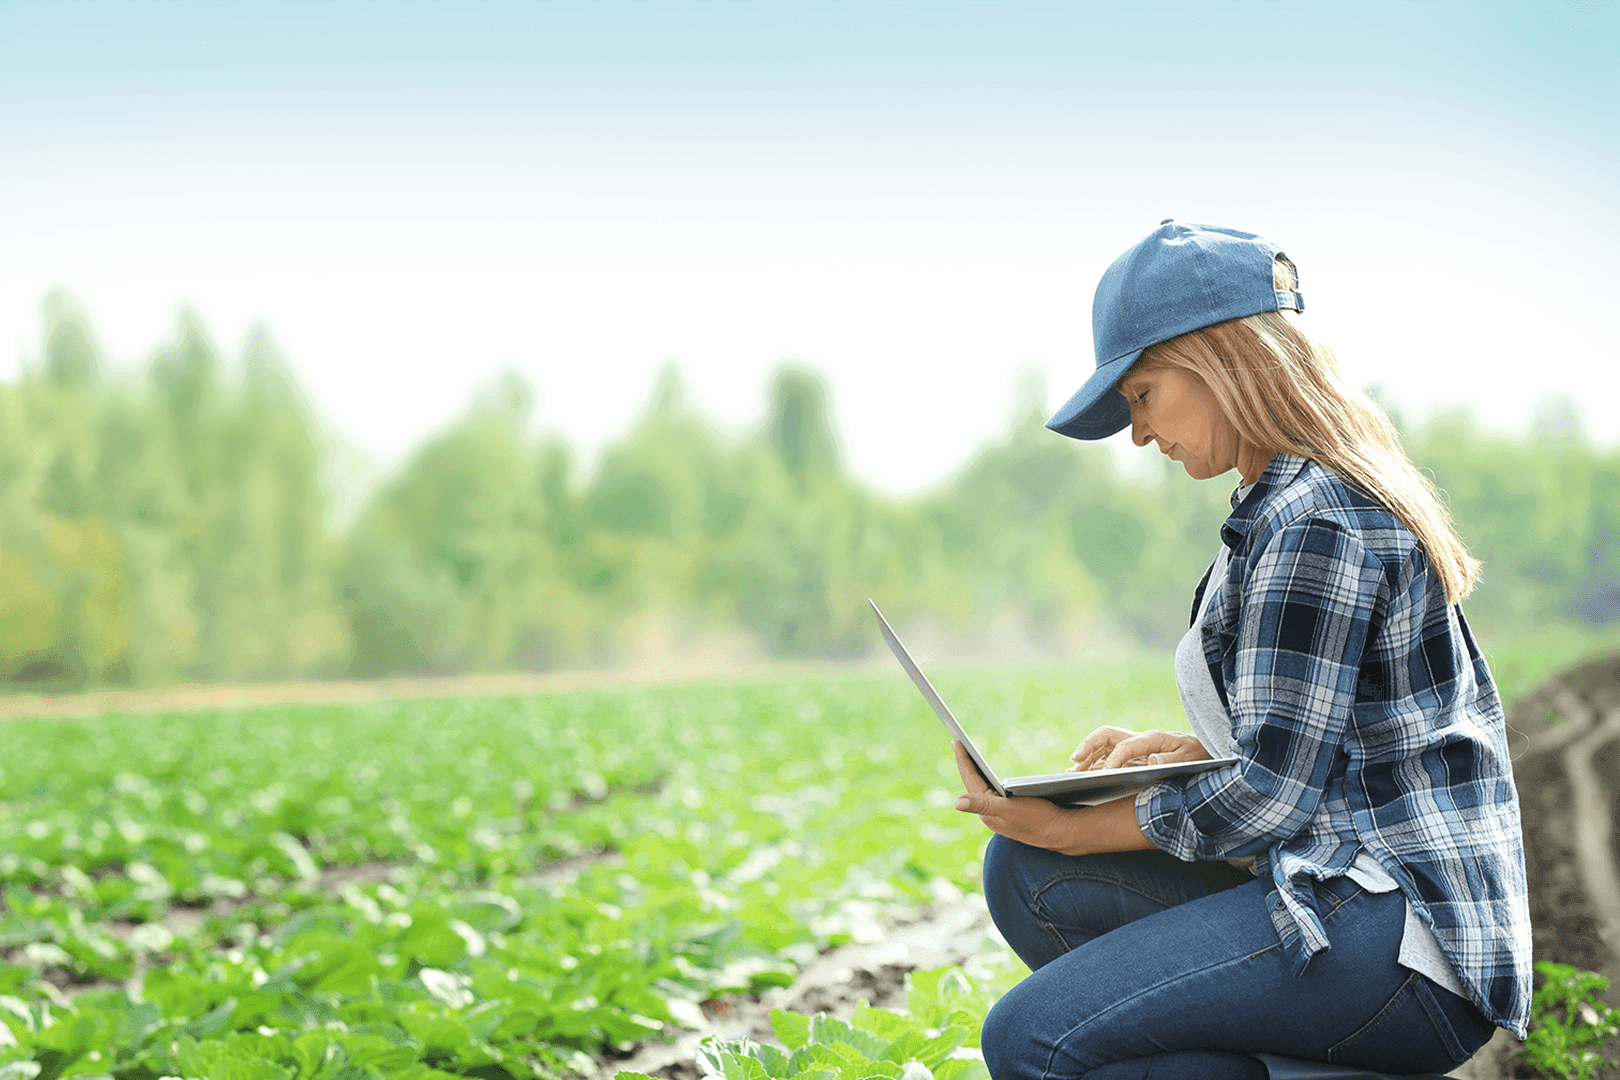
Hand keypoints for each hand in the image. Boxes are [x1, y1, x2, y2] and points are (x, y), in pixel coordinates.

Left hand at [952, 741, 1083, 854]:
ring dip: (975, 772)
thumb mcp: (1009, 809)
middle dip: (965, 763)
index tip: (956, 742)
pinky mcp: (1008, 813)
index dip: (962, 760)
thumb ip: (982, 805)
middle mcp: (989, 813)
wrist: (1059, 833)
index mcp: (986, 810)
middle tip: (958, 744)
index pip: (969, 779)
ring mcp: (998, 813)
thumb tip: (956, 802)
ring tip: (969, 757)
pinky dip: (987, 780)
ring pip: (981, 788)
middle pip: (972, 783)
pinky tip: (988, 775)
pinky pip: (991, 792)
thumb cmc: (1037, 819)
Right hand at [1067, 726, 1210, 771]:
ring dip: (1087, 756)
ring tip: (1071, 772)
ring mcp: (1135, 746)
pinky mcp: (1134, 755)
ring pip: (1104, 746)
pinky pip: (1109, 755)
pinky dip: (1094, 763)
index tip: (1103, 774)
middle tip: (1074, 763)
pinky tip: (1084, 775)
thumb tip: (1151, 761)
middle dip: (1088, 747)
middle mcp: (1140, 739)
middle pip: (1107, 736)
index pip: (1125, 746)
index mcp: (1152, 738)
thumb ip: (1171, 760)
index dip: (1113, 759)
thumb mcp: (1190, 758)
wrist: (1205, 751)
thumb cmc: (1197, 755)